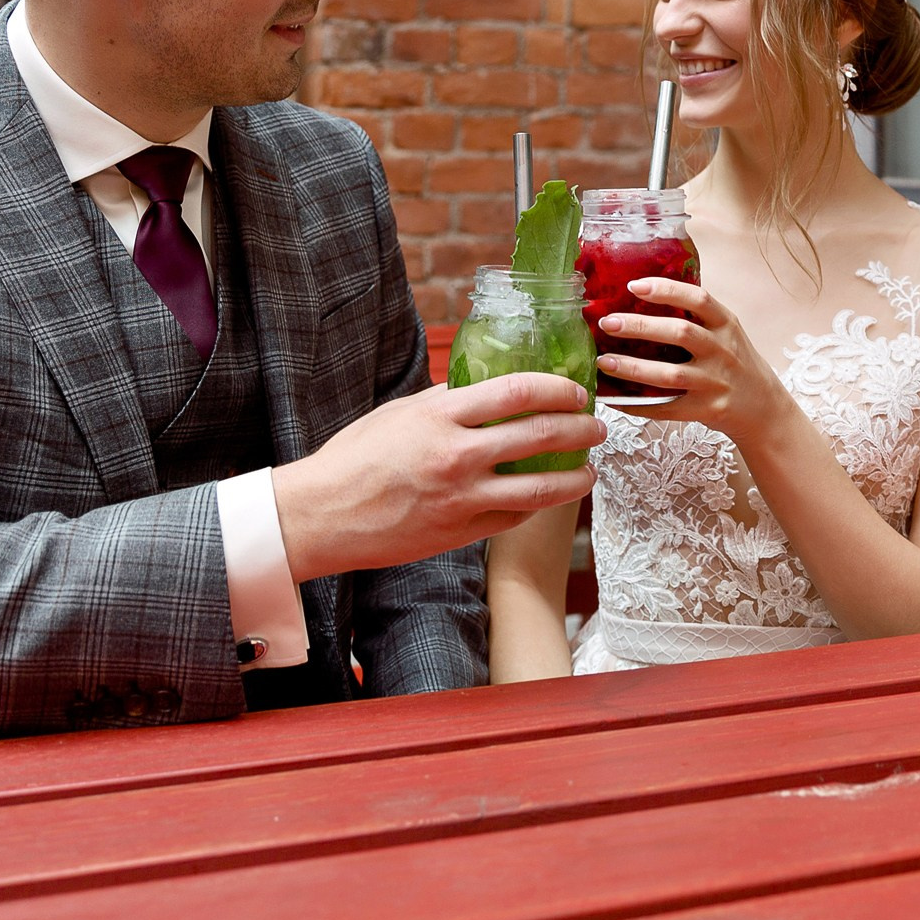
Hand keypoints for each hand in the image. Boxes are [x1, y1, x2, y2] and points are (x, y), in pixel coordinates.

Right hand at [271, 373, 601, 581]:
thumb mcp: (400, 413)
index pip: (517, 391)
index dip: (557, 388)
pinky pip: (513, 518)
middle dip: (580, 429)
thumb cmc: (355, 458)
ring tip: (590, 471)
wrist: (322, 516)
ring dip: (575, 477)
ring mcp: (460, 499)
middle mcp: (456, 456)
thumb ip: (446, 399)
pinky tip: (547, 498)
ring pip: (539, 488)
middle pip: (540, 436)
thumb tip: (488, 386)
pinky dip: (536, 506)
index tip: (576, 391)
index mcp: (440, 416)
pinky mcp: (459, 533)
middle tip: (597, 427)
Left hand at [598, 280, 793, 446]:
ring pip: (670, 374)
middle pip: (680, 333)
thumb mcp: (726, 332)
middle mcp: (723, 351)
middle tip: (607, 323)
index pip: (698, 299)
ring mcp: (715, 383)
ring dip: (633, 368)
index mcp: (726, 325)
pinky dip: (639, 405)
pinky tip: (616, 399)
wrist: (763, 407)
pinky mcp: (707, 410)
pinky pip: (667, 408)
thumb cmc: (734, 362)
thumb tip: (644, 292)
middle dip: (640, 327)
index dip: (666, 290)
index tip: (634, 286)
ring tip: (604, 362)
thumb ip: (697, 316)